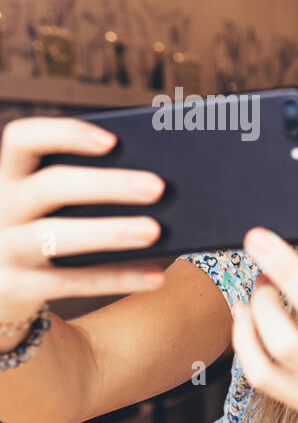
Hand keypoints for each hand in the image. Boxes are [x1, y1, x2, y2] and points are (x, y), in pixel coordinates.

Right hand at [0, 118, 164, 326]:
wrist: (5, 285)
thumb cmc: (47, 230)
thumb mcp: (53, 205)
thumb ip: (90, 189)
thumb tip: (156, 184)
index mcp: (11, 176)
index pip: (23, 139)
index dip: (65, 134)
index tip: (113, 141)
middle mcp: (1, 208)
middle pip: (48, 186)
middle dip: (105, 185)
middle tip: (157, 187)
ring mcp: (5, 249)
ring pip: (52, 237)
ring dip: (107, 232)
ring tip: (154, 231)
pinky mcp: (18, 287)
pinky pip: (73, 282)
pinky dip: (117, 278)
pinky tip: (156, 276)